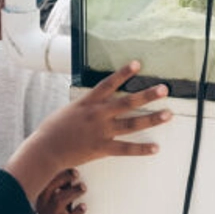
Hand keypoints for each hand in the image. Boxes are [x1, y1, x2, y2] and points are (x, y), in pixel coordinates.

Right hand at [5, 61, 169, 201]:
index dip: (123, 73)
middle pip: (127, 102)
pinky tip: (155, 148)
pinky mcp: (102, 148)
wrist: (46, 149)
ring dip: (152, 119)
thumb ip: (84, 106)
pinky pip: (126, 149)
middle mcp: (98, 114)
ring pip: (132, 124)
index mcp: (88, 102)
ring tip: (168, 114)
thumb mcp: (68, 110)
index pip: (108, 83)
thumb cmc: (53, 130)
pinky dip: (141, 149)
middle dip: (147, 95)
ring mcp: (102, 132)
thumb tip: (94, 102)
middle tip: (164, 89)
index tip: (137, 64)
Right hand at [34, 169, 84, 213]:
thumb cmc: (55, 213)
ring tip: (83, 187)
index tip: (71, 168)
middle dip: (65, 178)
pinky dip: (78, 211)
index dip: (58, 171)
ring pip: (59, 200)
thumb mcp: (52, 198)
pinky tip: (83, 207)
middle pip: (51, 187)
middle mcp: (43, 205)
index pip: (45, 179)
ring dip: (74, 191)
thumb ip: (58, 185)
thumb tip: (72, 166)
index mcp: (40, 195)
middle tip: (76, 175)